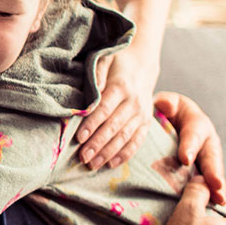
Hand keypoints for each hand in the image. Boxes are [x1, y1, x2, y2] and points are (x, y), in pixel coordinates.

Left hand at [78, 45, 157, 168]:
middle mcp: (134, 102)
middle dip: (98, 143)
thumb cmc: (116, 62)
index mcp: (121, 87)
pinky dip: (125, 154)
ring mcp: (142, 114)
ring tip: (93, 164)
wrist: (142, 64)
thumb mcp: (104, 59)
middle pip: (114, 126)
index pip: (104, 109)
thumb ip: (95, 75)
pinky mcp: (146, 122)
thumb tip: (88, 97)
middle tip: (83, 157)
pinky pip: (137, 141)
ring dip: (108, 152)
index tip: (79, 138)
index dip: (92, 124)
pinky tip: (111, 164)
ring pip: (125, 137)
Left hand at [153, 92, 225, 203]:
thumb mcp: (163, 104)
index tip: (185, 160)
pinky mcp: (201, 172)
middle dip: (213, 171)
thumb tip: (165, 106)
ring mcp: (206, 158)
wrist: (161, 122)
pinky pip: (206, 184)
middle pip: (211, 156)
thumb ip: (165, 103)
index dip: (190, 146)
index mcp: (196, 122)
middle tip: (215, 185)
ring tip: (218, 200)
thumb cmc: (161, 112)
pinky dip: (208, 196)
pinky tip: (210, 208)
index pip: (194, 134)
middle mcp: (206, 141)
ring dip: (216, 187)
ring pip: (212, 172)